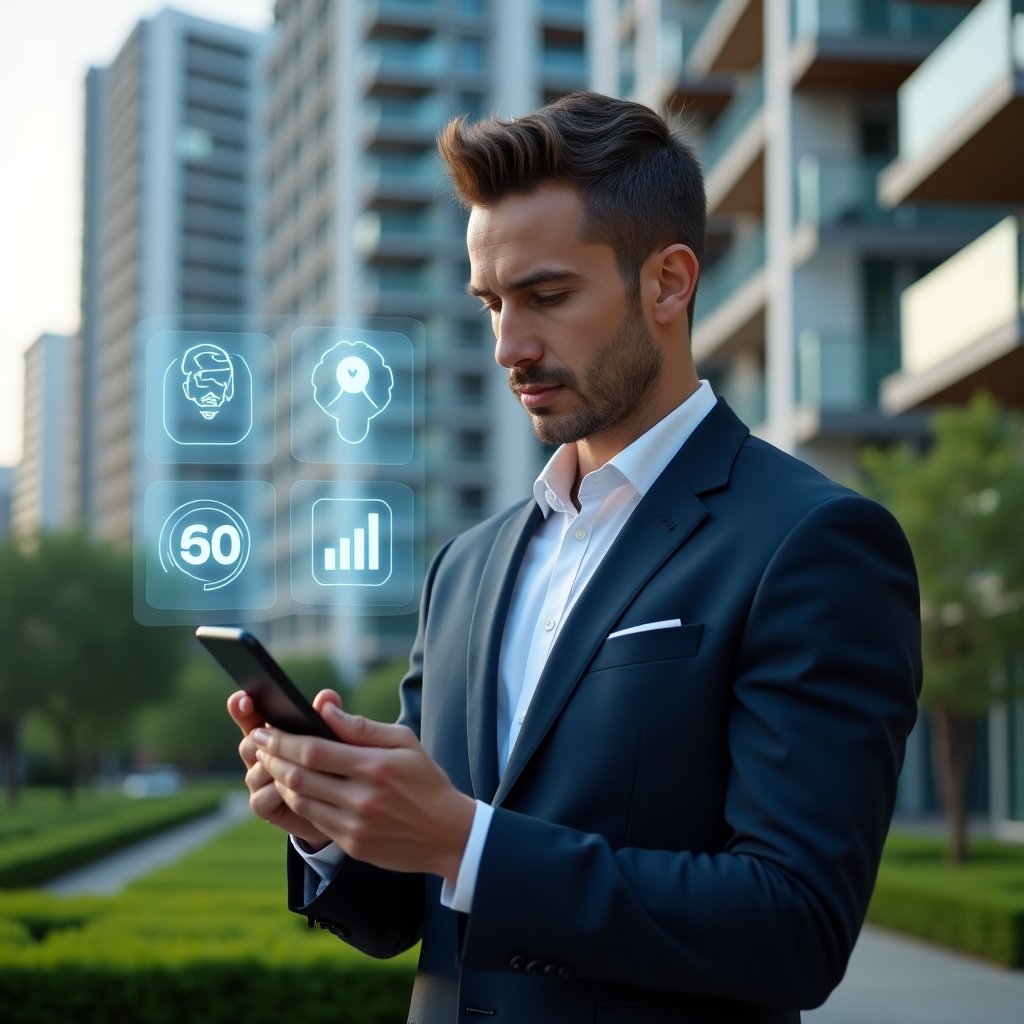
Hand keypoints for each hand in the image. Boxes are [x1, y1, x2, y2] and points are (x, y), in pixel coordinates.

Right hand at [226, 688, 334, 849]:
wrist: (348, 810)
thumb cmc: (348, 766)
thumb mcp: (347, 740)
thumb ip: (336, 718)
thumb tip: (326, 698)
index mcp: (278, 731)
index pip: (252, 714)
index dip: (242, 706)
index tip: (244, 698)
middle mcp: (264, 755)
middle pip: (249, 742)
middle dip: (259, 739)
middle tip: (269, 735)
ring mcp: (262, 782)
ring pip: (253, 772)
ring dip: (272, 768)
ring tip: (297, 766)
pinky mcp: (268, 807)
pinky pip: (260, 800)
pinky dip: (275, 794)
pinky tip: (291, 790)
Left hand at [250, 704, 475, 883]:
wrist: (448, 833)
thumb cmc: (425, 780)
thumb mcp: (404, 742)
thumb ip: (362, 727)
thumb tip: (324, 709)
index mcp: (375, 766)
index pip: (314, 750)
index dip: (282, 740)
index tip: (264, 729)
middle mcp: (362, 796)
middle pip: (300, 776)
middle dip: (272, 757)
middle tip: (258, 745)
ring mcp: (355, 824)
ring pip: (301, 800)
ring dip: (280, 781)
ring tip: (271, 764)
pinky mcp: (352, 844)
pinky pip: (314, 821)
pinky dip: (297, 803)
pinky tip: (292, 789)